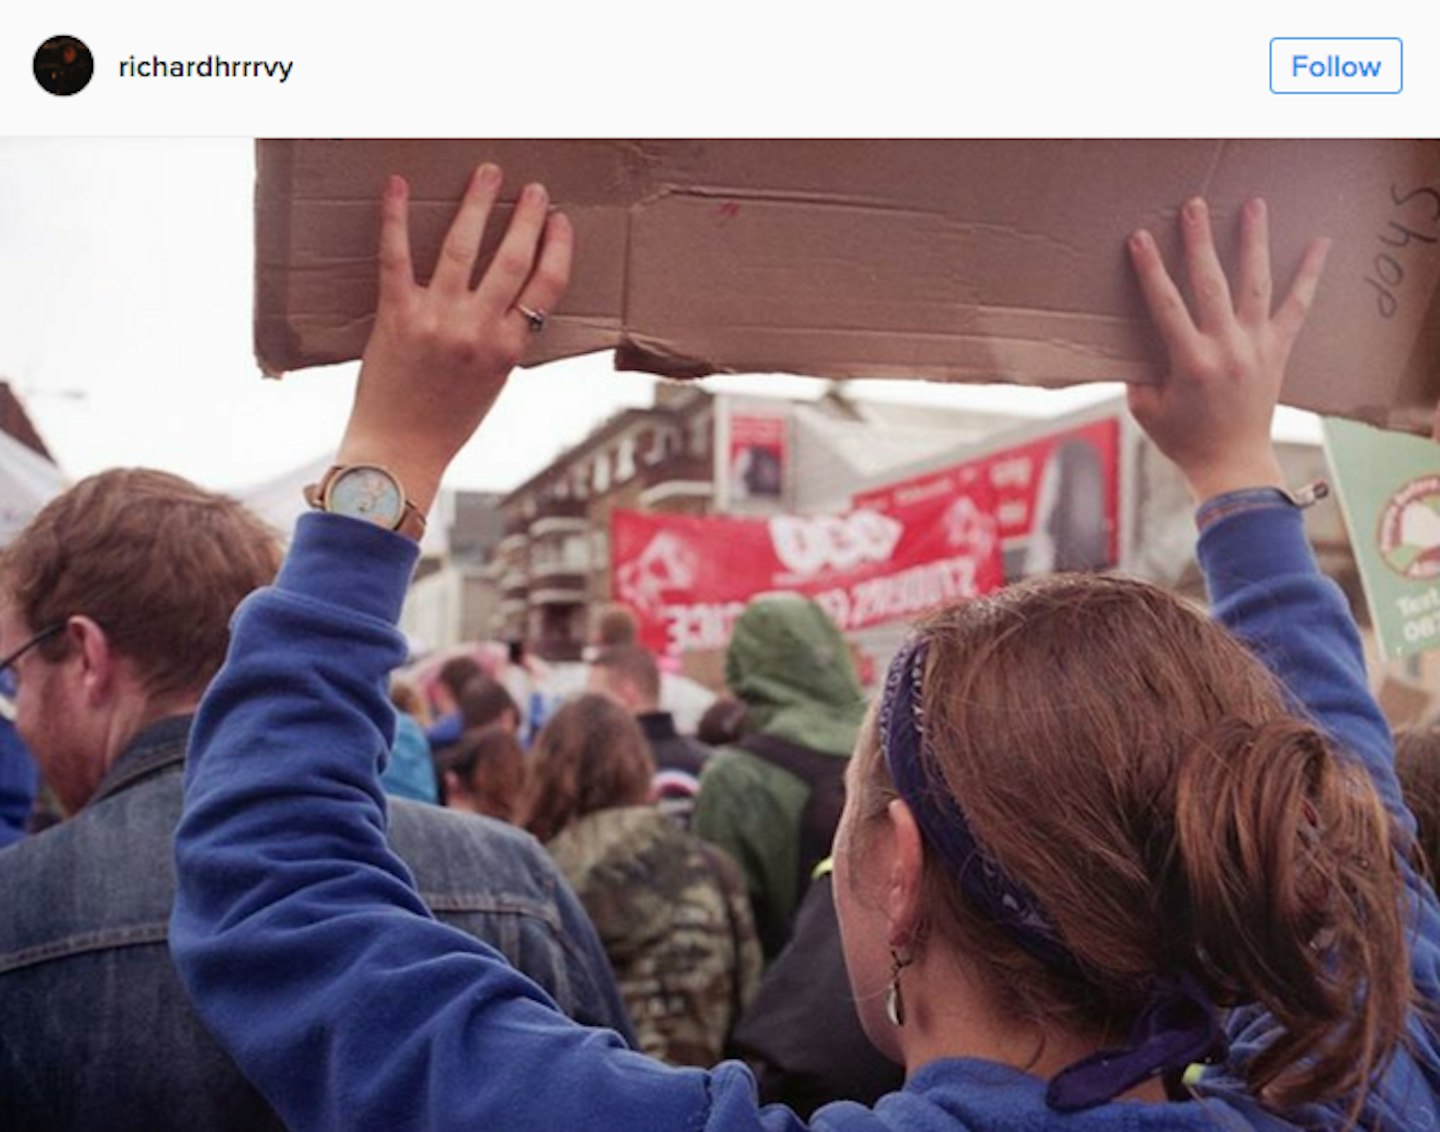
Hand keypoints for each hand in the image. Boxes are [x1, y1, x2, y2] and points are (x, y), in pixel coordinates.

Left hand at [337, 163, 573, 511]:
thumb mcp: (493, 383)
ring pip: (464, 248)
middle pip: (513, 259)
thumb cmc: (447, 421)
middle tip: (534, 189)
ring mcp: (437, 319)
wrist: (399, 449)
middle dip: (526, 217)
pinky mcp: (396, 315)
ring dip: (479, 204)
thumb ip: (505, 340)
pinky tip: (399, 184)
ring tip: (489, 174)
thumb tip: (515, 300)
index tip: (560, 221)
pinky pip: (397, 256)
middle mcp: (478, 330)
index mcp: (508, 349)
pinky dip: (397, 216)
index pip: (546, 287)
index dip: (557, 247)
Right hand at [1126, 197, 1328, 502]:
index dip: (1150, 270)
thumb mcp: (1145, 409)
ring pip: (1255, 284)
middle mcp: (1226, 348)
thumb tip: (1134, 344)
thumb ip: (1138, 374)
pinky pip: (1297, 307)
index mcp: (1190, 362)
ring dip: (1253, 242)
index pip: (1165, 305)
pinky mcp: (1277, 350)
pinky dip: (1309, 274)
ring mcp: (1256, 346)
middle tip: (1193, 205)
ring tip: (1253, 205)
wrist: (1232, 464)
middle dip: (1199, 241)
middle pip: (1210, 283)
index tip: (1140, 238)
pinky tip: (1319, 242)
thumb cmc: (1183, 440)